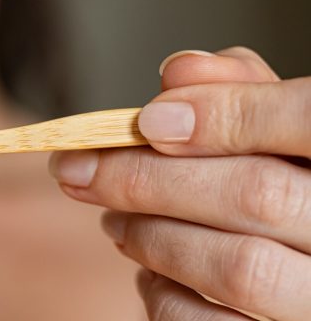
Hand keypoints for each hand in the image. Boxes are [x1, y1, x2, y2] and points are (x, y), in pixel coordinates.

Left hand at [49, 47, 310, 320]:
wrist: (299, 265)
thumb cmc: (290, 186)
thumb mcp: (279, 132)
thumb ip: (241, 94)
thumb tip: (178, 73)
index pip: (309, 118)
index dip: (226, 114)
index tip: (148, 121)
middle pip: (258, 195)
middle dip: (149, 178)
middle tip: (80, 169)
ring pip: (239, 268)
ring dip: (151, 236)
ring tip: (112, 220)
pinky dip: (164, 294)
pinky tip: (151, 272)